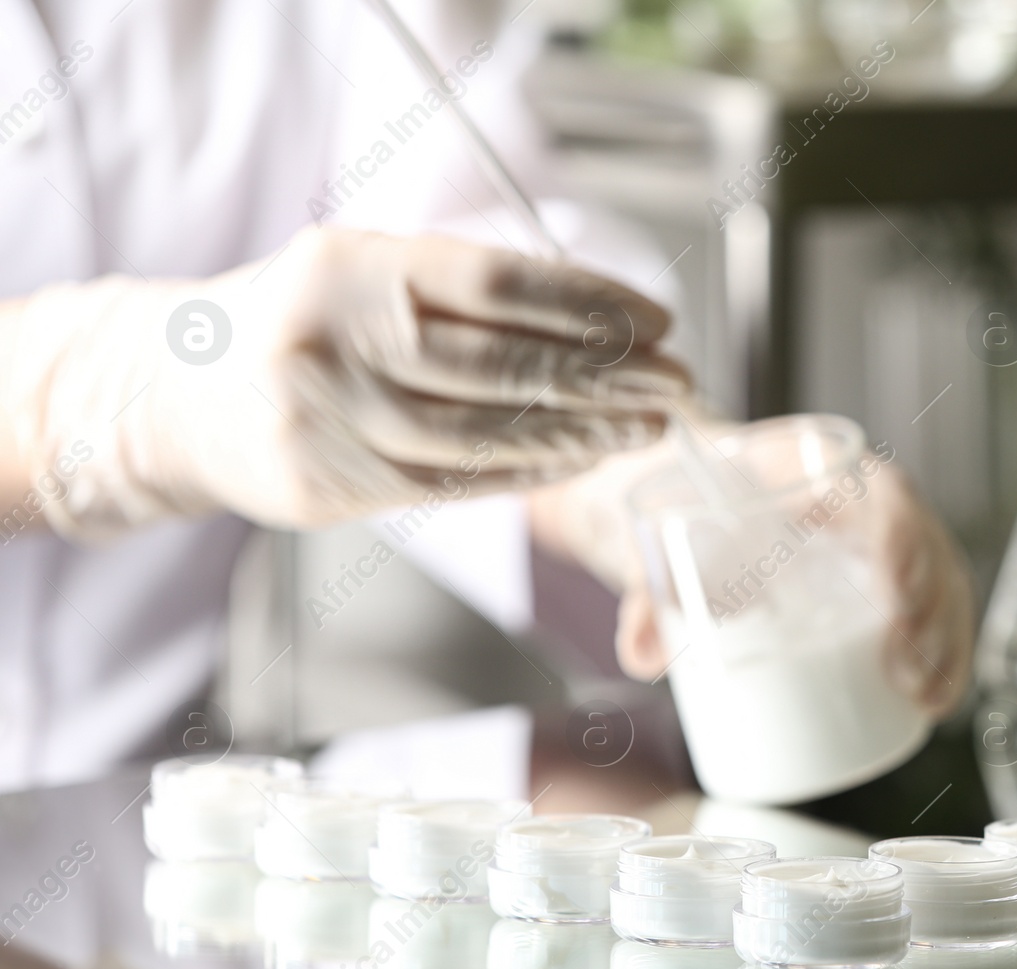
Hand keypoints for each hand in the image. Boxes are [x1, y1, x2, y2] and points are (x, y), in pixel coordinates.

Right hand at [0, 227, 688, 535]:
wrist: (174, 390)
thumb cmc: (299, 319)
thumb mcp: (361, 269)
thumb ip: (456, 288)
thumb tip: (594, 320)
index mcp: (352, 265)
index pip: (499, 282)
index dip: (590, 304)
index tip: (656, 322)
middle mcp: (336, 339)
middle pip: (504, 364)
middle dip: (606, 377)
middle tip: (675, 383)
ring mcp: (328, 420)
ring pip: (485, 434)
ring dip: (581, 434)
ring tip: (644, 429)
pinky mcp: (328, 488)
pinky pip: (453, 483)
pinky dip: (528, 473)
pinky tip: (581, 460)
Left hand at [526, 431, 974, 719]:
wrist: (686, 499)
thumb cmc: (682, 502)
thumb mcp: (660, 529)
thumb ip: (647, 585)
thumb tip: (643, 653)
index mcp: (815, 465)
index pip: (882, 488)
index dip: (900, 536)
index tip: (894, 589)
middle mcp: (861, 500)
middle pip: (925, 543)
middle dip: (930, 607)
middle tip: (903, 664)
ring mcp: (878, 543)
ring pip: (939, 582)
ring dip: (944, 640)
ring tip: (920, 694)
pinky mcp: (880, 585)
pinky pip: (931, 612)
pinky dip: (941, 655)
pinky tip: (932, 701)